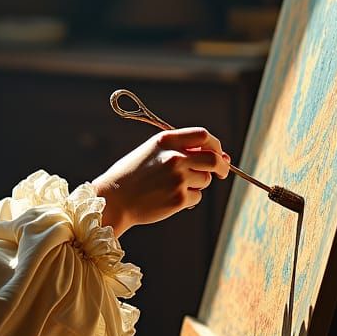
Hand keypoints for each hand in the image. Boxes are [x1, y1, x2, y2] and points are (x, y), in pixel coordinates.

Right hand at [93, 127, 230, 233]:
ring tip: (172, 186)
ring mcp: (178, 178)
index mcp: (166, 141)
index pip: (203, 136)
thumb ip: (182, 150)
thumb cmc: (132, 175)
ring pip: (205, 180)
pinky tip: (168, 197)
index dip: (215, 145)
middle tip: (222, 172)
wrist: (114, 199)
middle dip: (222, 167)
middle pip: (214, 159)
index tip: (218, 153)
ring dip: (197, 183)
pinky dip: (188, 198)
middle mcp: (174, 157)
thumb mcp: (152, 152)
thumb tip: (222, 157)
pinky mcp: (179, 198)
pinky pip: (196, 197)